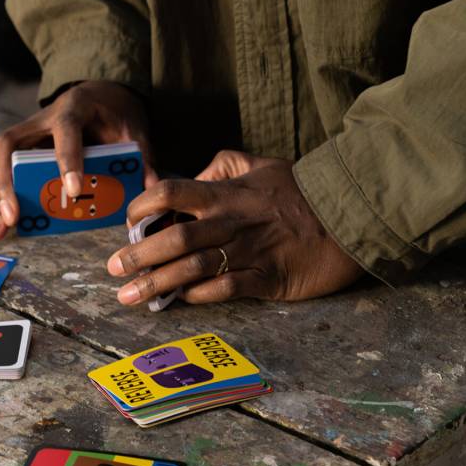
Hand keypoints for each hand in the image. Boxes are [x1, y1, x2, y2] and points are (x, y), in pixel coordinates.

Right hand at [0, 81, 156, 239]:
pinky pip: (9, 173)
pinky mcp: (26, 150)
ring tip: (0, 228)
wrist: (101, 95)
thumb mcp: (134, 128)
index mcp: (74, 107)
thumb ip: (142, 155)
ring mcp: (29, 134)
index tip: (72, 190)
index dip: (67, 159)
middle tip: (14, 216)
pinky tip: (2, 224)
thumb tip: (150, 187)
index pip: (65, 130)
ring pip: (2, 161)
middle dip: (8, 181)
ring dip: (0, 196)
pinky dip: (5, 199)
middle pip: (9, 143)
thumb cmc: (115, 112)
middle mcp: (42, 119)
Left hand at [106, 150, 364, 303]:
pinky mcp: (268, 278)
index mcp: (226, 193)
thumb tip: (191, 175)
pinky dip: (198, 295)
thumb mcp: (259, 164)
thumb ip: (222, 166)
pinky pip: (225, 289)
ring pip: (193, 268)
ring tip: (129, 296)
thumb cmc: (300, 190)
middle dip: (138, 255)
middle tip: (113, 268)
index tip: (128, 222)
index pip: (171, 192)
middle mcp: (231, 222)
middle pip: (174, 238)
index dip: (143, 206)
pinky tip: (179, 300)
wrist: (351, 215)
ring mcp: (249, 251)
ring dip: (157, 284)